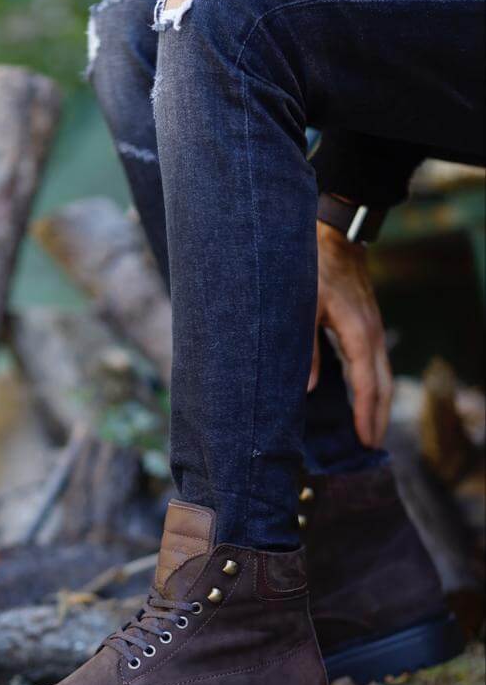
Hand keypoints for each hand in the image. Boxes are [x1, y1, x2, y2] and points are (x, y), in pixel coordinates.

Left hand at [310, 221, 392, 447]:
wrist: (334, 236)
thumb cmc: (314, 269)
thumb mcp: (302, 308)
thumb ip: (304, 350)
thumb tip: (308, 390)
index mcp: (359, 334)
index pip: (367, 384)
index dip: (366, 415)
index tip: (365, 441)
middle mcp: (372, 335)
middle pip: (382, 385)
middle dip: (377, 417)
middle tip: (370, 447)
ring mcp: (372, 329)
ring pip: (382, 375)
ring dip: (378, 404)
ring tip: (370, 431)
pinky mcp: (366, 325)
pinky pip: (374, 363)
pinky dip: (372, 385)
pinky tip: (362, 396)